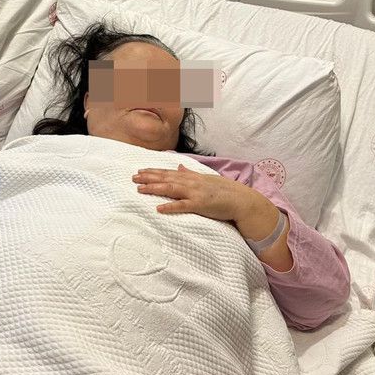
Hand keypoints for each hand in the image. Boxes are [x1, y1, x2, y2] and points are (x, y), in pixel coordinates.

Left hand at [133, 164, 253, 221]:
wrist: (240, 200)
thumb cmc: (223, 191)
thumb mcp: (205, 178)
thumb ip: (190, 173)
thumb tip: (179, 166)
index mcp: (192, 177)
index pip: (169, 172)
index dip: (153, 172)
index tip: (140, 171)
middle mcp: (191, 182)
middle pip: (166, 178)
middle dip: (149, 178)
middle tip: (133, 178)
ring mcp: (195, 193)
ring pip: (170, 189)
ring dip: (154, 188)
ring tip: (140, 189)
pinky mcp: (200, 205)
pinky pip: (182, 206)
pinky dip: (170, 206)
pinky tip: (158, 208)